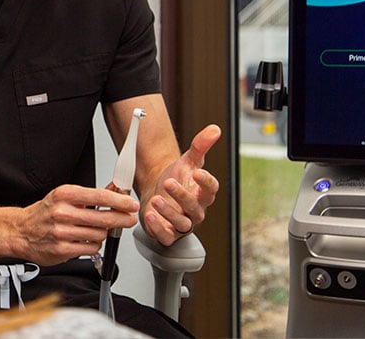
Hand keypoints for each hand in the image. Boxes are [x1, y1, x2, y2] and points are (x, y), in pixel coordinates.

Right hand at [15, 184, 138, 265]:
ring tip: (94, 229)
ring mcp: (62, 232)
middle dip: (121, 219)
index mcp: (65, 195)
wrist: (22, 231)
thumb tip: (115, 189)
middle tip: (129, 219)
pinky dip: (93, 245)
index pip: (100, 197)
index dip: (120, 201)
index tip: (131, 204)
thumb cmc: (45, 212)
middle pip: (103, 218)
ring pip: (99, 235)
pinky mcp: (63, 250)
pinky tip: (84, 239)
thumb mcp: (65, 196)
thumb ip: (91, 195)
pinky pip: (91, 248)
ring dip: (103, 233)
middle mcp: (63, 212)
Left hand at [141, 124, 220, 244]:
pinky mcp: (168, 233)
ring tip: (156, 199)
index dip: (206, 181)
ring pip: (181, 223)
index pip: (211, 190)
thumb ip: (200, 145)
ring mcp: (182, 223)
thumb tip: (214, 129)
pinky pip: (166, 236)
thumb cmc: (176, 177)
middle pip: (195, 207)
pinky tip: (150, 215)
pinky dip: (158, 228)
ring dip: (169, 212)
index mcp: (202, 193)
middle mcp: (195, 210)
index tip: (198, 172)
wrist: (157, 190)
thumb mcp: (187, 160)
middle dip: (182, 196)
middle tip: (168, 183)